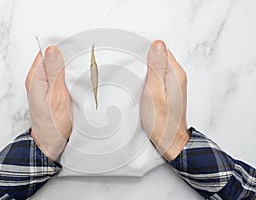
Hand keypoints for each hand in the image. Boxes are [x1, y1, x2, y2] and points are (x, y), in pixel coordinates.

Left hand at [25, 46, 71, 161]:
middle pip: (51, 59)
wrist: (50, 143)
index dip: (60, 48)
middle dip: (66, 58)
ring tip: (81, 70)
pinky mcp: (49, 92)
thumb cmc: (53, 124)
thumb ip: (54, 73)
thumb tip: (52, 49)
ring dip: (68, 68)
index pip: (45, 52)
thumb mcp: (57, 96)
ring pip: (56, 68)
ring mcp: (43, 86)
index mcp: (35, 78)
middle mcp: (36, 80)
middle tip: (82, 61)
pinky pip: (58, 78)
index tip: (75, 48)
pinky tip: (76, 80)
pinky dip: (68, 77)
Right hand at [141, 40, 188, 160]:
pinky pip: (158, 76)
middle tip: (135, 74)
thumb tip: (158, 45)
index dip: (146, 53)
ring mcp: (175, 83)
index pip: (161, 50)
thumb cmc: (161, 121)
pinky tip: (143, 86)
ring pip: (158, 67)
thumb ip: (156, 68)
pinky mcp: (170, 89)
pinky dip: (149, 78)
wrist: (170, 140)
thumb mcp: (154, 92)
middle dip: (145, 62)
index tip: (135, 62)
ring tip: (138, 81)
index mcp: (175, 74)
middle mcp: (178, 76)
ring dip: (146, 70)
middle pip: (160, 57)